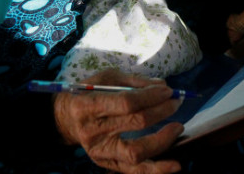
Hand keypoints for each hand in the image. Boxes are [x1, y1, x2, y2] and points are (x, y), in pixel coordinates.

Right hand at [53, 69, 183, 173]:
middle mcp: (93, 132)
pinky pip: (135, 171)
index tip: (167, 90)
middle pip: (135, 123)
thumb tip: (163, 86)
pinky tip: (175, 165)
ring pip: (136, 152)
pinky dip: (157, 169)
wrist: (66, 119)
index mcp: (88, 106)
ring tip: (177, 127)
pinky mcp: (108, 164)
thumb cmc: (88, 93)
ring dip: (163, 139)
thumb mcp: (106, 78)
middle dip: (162, 110)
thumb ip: (134, 81)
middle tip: (175, 102)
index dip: (151, 96)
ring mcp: (100, 152)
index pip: (126, 102)